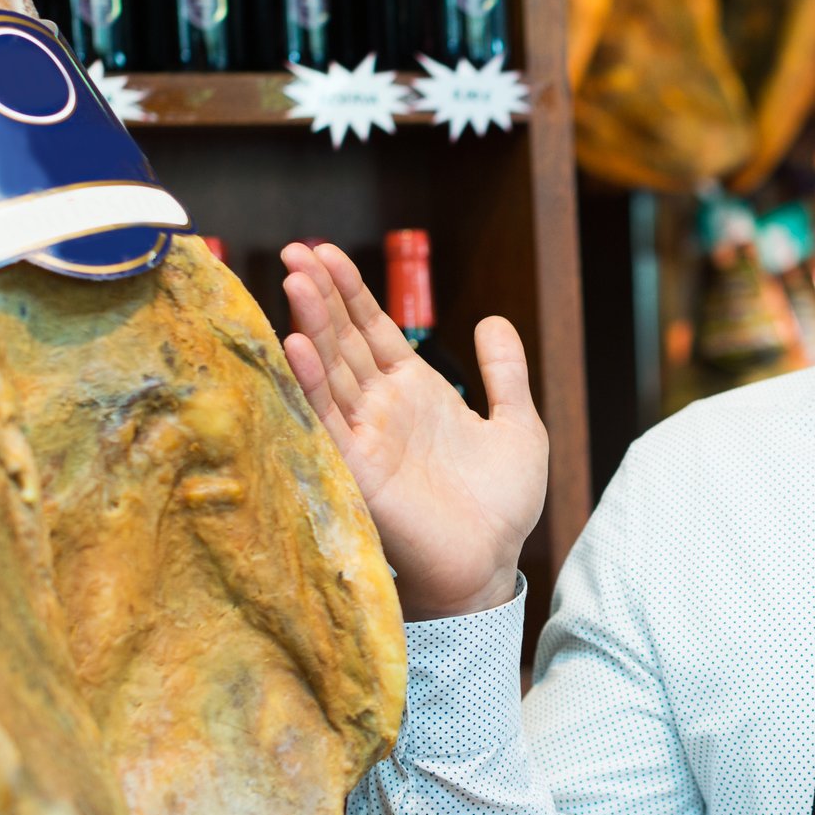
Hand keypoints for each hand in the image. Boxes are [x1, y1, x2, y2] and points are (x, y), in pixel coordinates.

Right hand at [280, 241, 546, 620]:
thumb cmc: (502, 507)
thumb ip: (506, 374)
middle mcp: (383, 408)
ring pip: (331, 369)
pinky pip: (326, 418)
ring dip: (311, 324)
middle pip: (345, 340)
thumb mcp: (519, 426)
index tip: (325, 252)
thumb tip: (493, 320)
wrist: (492, 565)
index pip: (374, 330)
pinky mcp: (356, 467)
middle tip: (298, 250)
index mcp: (416, 392)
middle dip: (322, 295)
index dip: (351, 292)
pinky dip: (309, 381)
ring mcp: (366, 435)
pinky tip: (296, 344)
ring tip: (294, 278)